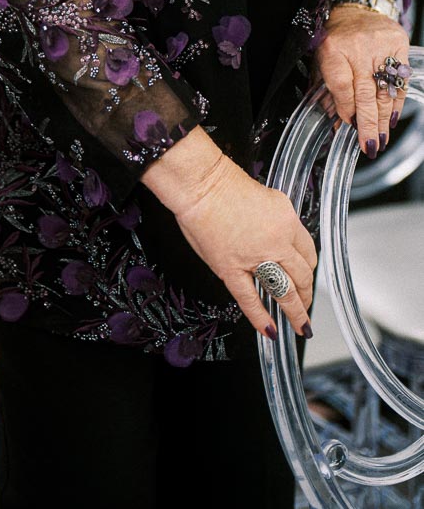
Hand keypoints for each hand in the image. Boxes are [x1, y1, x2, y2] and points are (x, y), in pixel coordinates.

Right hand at [174, 155, 316, 338]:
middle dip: (307, 291)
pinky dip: (261, 317)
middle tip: (307, 301)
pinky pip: (251, 299)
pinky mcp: (232, 270)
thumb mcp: (268, 197)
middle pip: (302, 274)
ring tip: (300, 324)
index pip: (308, 250)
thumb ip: (277, 221)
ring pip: (285, 291)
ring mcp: (256, 258)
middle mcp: (278, 241)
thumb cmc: (225, 183)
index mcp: (287, 221)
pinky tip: (270, 329)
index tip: (308, 272)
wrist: (201, 182)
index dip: (309, 265)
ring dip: (295, 310)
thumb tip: (279, 238)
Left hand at [314, 6, 408, 158]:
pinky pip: (399, 81)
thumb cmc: (335, 39)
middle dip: (368, 124)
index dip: (346, 109)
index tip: (349, 126)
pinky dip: (396, 103)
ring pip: (385, 90)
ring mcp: (381, 44)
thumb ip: (327, 90)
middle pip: (366, 92)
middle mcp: (358, 46)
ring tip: (381, 139)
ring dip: (383, 119)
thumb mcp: (322, 60)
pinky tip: (392, 119)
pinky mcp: (399, 43)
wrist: (355, 10)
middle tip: (369, 146)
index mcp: (332, 47)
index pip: (342, 86)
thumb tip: (336, 123)